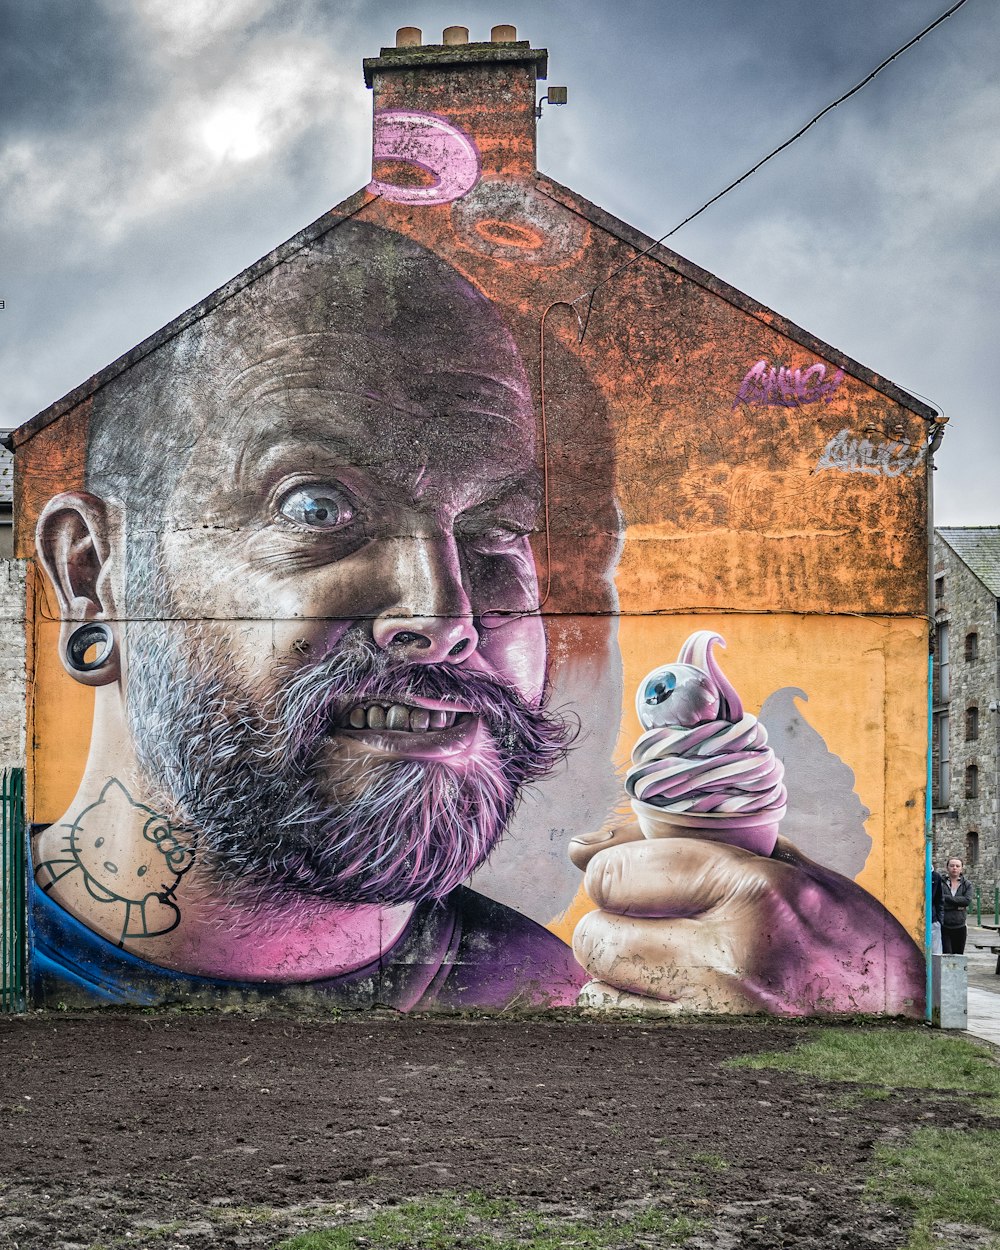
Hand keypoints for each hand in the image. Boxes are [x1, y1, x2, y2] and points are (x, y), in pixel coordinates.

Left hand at [569, 824, 923, 1015]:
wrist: (909, 1043)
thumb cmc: (844, 946)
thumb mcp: (790, 870)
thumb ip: (688, 843)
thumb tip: (579, 843)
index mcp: (756, 893)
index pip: (615, 872)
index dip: (614, 874)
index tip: (634, 883)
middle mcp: (729, 961)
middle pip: (593, 934)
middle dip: (611, 927)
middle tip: (650, 930)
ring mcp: (714, 1029)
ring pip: (597, 994)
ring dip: (619, 981)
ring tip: (667, 974)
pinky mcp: (703, 1075)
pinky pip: (618, 1042)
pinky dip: (631, 1023)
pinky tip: (672, 1012)